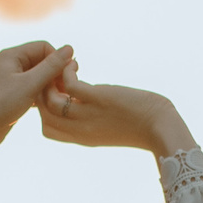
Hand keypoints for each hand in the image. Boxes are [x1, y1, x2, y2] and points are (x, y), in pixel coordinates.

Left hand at [0, 42, 78, 182]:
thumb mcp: (28, 84)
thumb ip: (50, 67)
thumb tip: (70, 48)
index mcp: (12, 55)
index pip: (44, 47)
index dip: (59, 60)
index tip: (69, 78)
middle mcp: (11, 66)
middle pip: (42, 63)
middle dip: (56, 75)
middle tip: (66, 93)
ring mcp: (10, 83)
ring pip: (38, 80)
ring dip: (50, 89)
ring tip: (58, 103)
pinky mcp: (11, 99)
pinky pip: (32, 93)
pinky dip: (42, 99)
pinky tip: (47, 110)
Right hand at [39, 67, 195, 156]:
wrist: (160, 128)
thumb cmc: (142, 126)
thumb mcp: (110, 128)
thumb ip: (94, 119)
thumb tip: (87, 101)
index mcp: (82, 138)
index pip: (47, 130)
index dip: (45, 112)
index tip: (56, 95)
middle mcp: (81, 130)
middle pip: (43, 116)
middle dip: (42, 94)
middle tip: (55, 77)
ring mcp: (88, 115)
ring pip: (49, 102)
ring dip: (50, 81)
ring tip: (63, 68)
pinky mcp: (98, 99)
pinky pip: (69, 84)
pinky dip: (66, 70)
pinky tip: (75, 64)